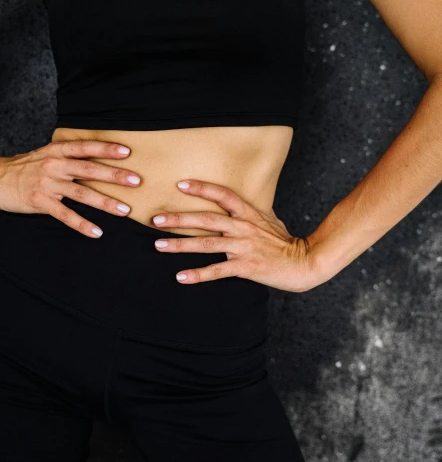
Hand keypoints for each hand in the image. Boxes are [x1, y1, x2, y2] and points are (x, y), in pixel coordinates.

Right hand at [0, 139, 141, 236]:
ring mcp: (47, 184)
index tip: (127, 152)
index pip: (85, 147)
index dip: (106, 148)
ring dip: (105, 202)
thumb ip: (68, 155)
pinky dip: (82, 224)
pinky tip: (97, 232)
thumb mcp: (46, 154)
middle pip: (89, 169)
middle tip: (136, 180)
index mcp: (57, 151)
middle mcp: (54, 165)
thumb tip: (96, 157)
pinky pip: (65, 215)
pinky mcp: (40, 202)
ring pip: (82, 194)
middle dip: (114, 175)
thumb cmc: (23, 167)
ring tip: (125, 210)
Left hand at [151, 179, 320, 291]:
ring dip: (180, 245)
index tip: (180, 184)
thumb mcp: (270, 220)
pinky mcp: (245, 267)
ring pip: (206, 244)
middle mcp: (243, 228)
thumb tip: (245, 203)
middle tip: (156, 218)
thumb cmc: (286, 242)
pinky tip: (180, 277)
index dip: (202, 188)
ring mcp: (243, 247)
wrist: (304, 263)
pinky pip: (217, 271)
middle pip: (206, 219)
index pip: (223, 195)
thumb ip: (253, 213)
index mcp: (249, 214)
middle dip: (179, 218)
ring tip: (158, 245)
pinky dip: (198, 275)